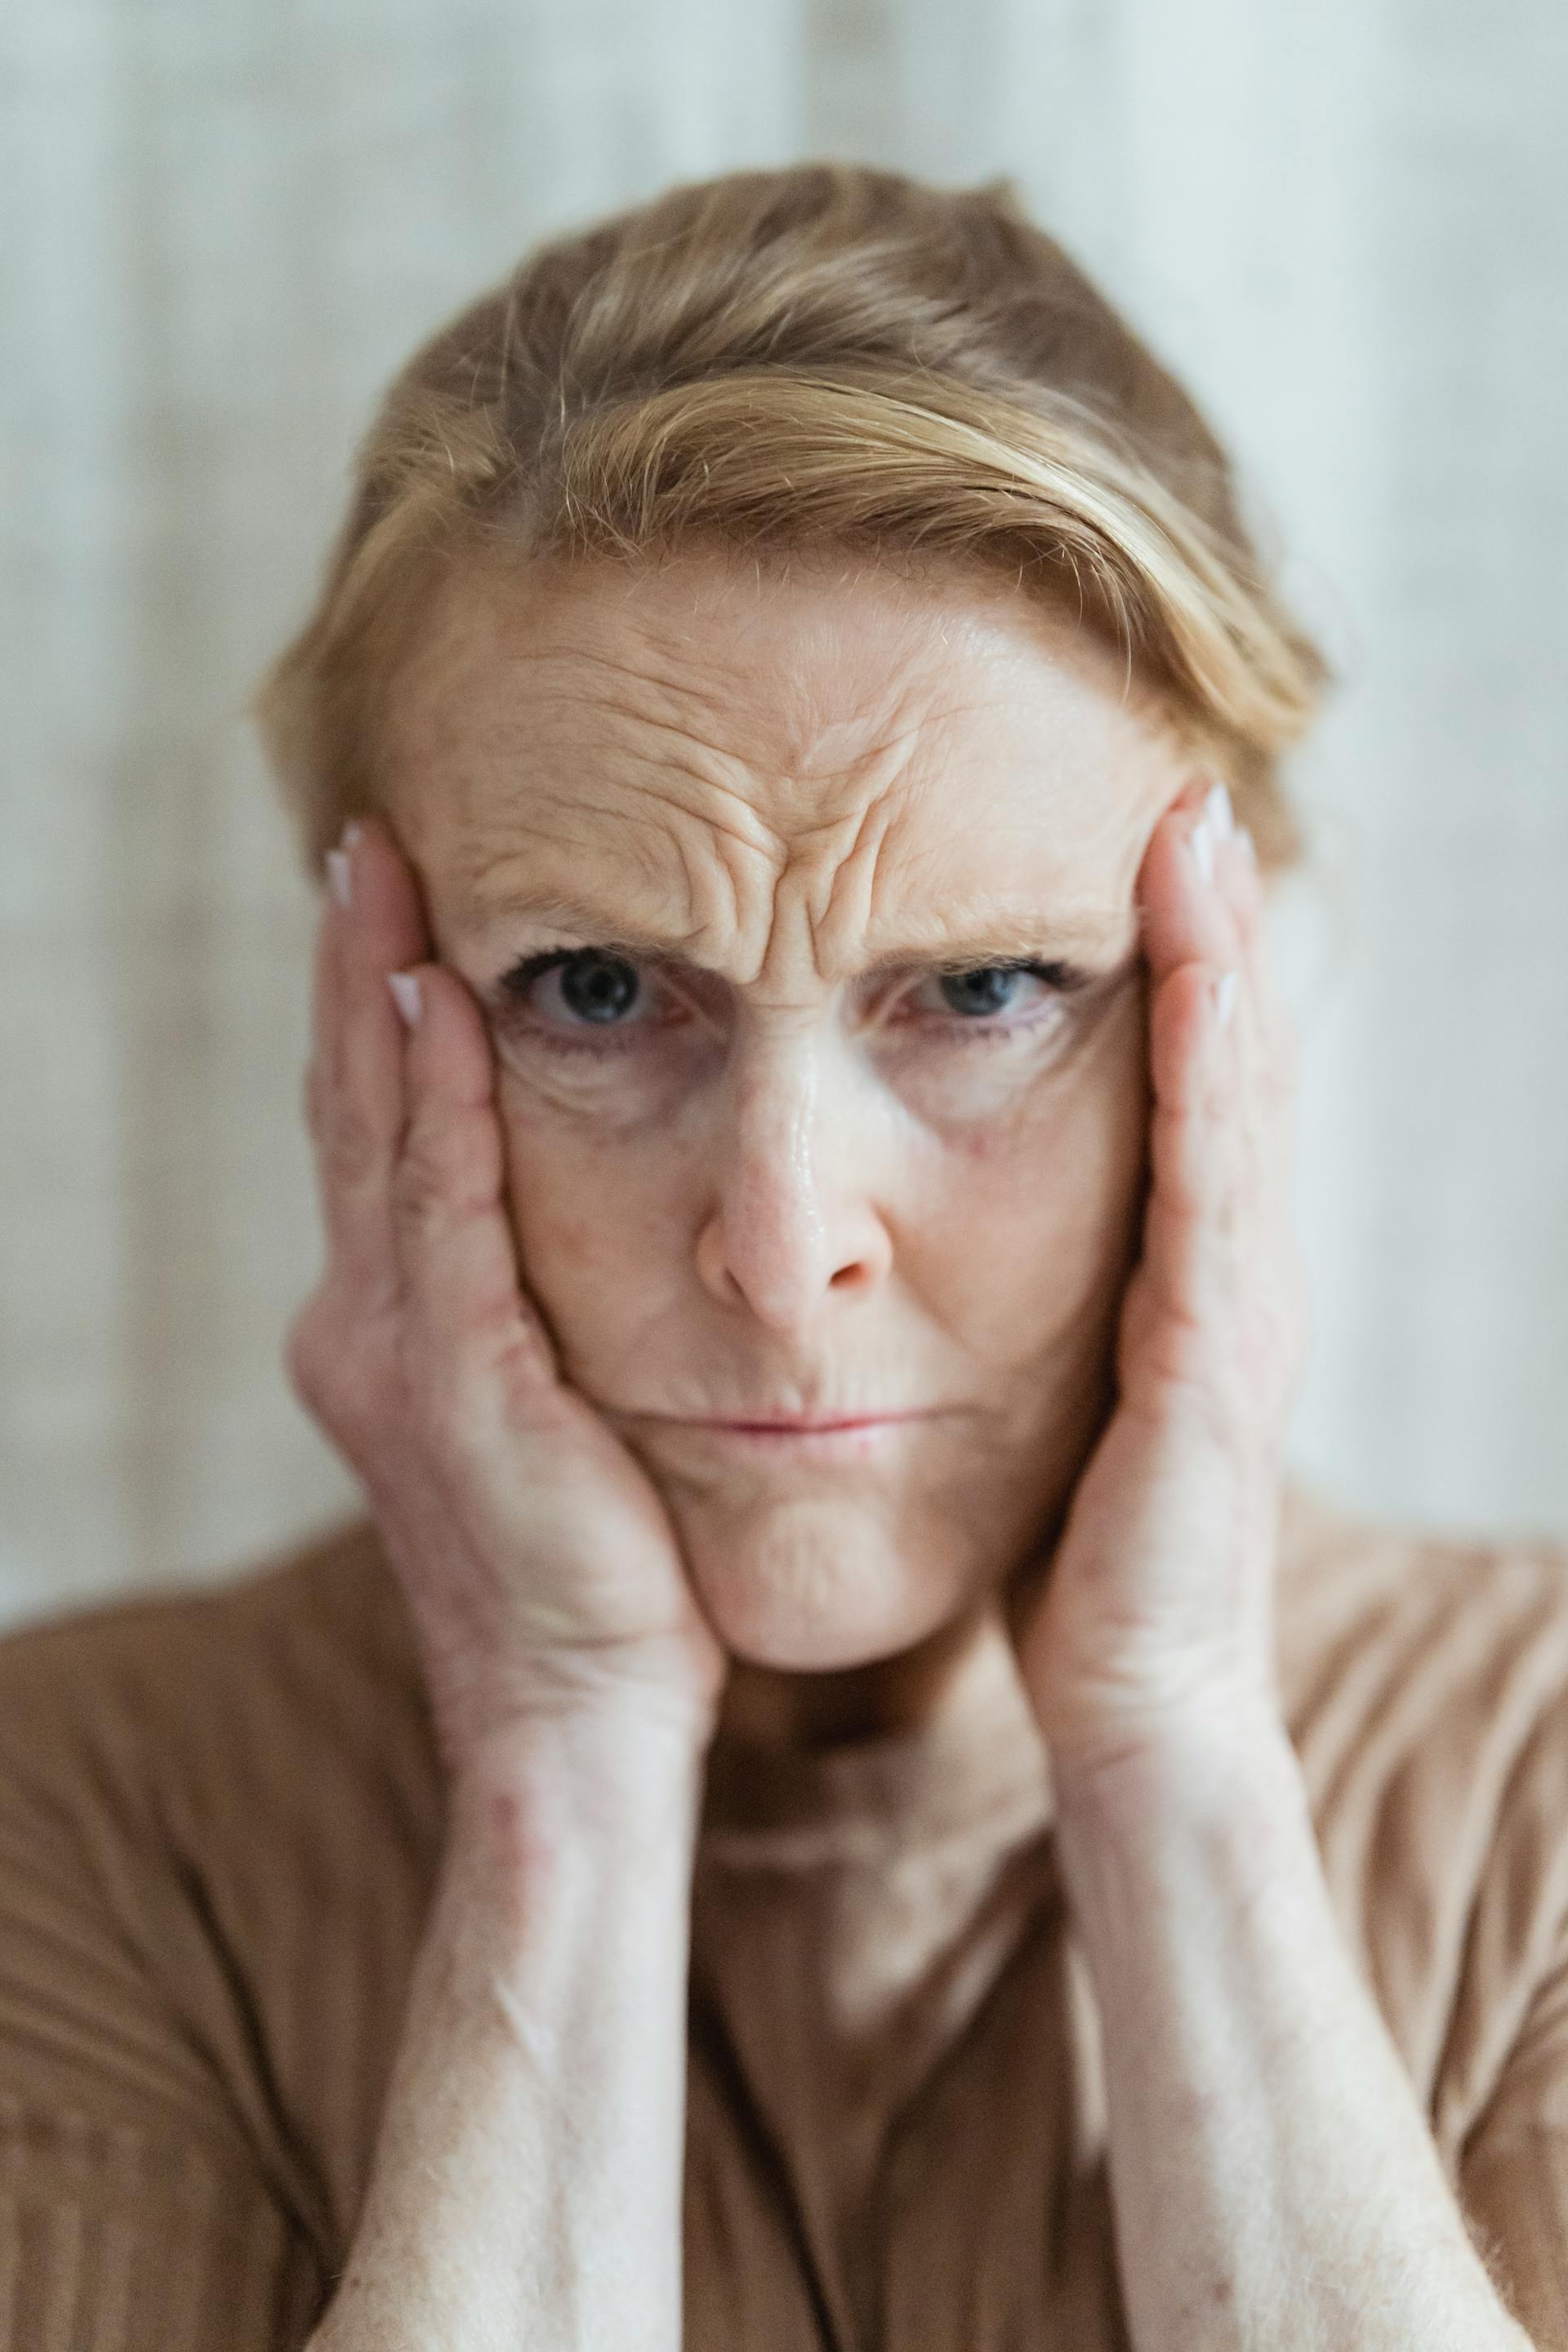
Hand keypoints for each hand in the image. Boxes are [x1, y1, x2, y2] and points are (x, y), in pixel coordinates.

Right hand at [287, 816, 727, 1774]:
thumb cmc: (601, 1579)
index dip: (378, 1017)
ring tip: (383, 874)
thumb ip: (540, 1318)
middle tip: (369, 841)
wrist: (581, 1725)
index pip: (379, 1138)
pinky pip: (442, 1209)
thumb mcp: (560, 1419)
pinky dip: (436, 1099)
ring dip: (376, 996)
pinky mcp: (454, 1386)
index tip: (398, 902)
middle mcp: (363, 1328)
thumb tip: (592, 1228)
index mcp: (391, 1332)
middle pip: (354, 1109)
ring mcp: (393, 1356)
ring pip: (375, 1133)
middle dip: (356, 970)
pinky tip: (444, 1000)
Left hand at [1007, 779, 1309, 1776]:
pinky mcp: (1214, 1362)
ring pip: (1240, 1097)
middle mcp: (1231, 1272)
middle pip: (1234, 1061)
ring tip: (1198, 827)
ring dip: (1225, 956)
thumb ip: (1032, 1296)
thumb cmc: (1075, 1552)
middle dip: (1216, 920)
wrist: (1128, 1701)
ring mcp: (1237, 1311)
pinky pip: (1214, 1189)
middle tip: (1186, 782)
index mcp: (1183, 1273)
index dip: (1185, 958)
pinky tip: (1198, 977)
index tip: (1144, 833)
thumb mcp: (1049, 1388)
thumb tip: (943, 1224)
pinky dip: (1213, 1072)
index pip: (1194, 1084)